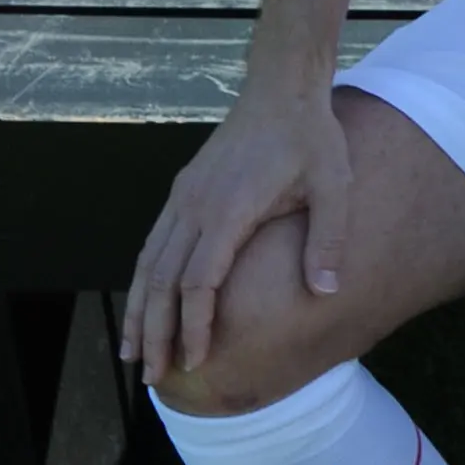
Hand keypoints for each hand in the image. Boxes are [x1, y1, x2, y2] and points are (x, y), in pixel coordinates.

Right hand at [123, 82, 350, 383]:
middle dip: (154, 331)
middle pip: (162, 281)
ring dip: (138, 310)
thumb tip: (324, 292)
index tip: (195, 361)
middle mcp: (195, 207)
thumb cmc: (311, 138)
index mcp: (228, 210)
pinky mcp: (183, 192)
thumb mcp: (333, 184)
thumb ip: (327, 238)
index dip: (193, 326)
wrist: (281, 89)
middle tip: (152, 376)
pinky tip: (143, 304)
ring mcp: (183, 198)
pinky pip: (153, 243)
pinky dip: (143, 279)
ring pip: (148, 264)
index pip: (199, 283)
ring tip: (132, 352)